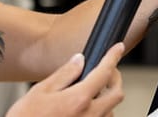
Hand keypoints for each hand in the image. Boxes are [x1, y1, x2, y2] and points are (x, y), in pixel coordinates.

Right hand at [6, 42, 123, 116]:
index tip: (118, 48)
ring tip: (93, 91)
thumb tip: (79, 60)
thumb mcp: (39, 92)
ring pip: (111, 109)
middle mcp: (90, 115)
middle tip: (106, 71)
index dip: (113, 57)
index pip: (104, 72)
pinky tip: (85, 108)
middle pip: (117, 93)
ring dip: (107, 98)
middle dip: (115, 79)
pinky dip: (100, 112)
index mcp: (79, 99)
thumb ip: (64, 74)